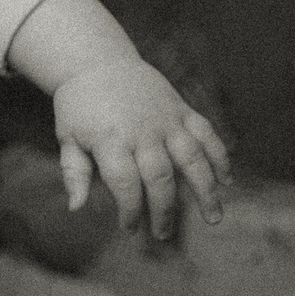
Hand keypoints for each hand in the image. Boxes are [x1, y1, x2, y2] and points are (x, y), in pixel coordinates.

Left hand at [54, 58, 230, 241]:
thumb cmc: (80, 106)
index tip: (129, 228)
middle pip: (161, 177)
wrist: (98, 62)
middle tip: (162, 233)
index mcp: (110, 140)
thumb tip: (76, 209)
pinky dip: (220, 157)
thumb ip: (74, 172)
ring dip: (206, 191)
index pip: (125, 183)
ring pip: (193, 159)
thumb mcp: (67, 137)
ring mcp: (167, 120)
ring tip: (213, 218)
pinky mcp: (183, 110)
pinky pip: (207, 135)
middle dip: (164, 210)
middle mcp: (142, 131)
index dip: (130, 210)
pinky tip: (226, 181)